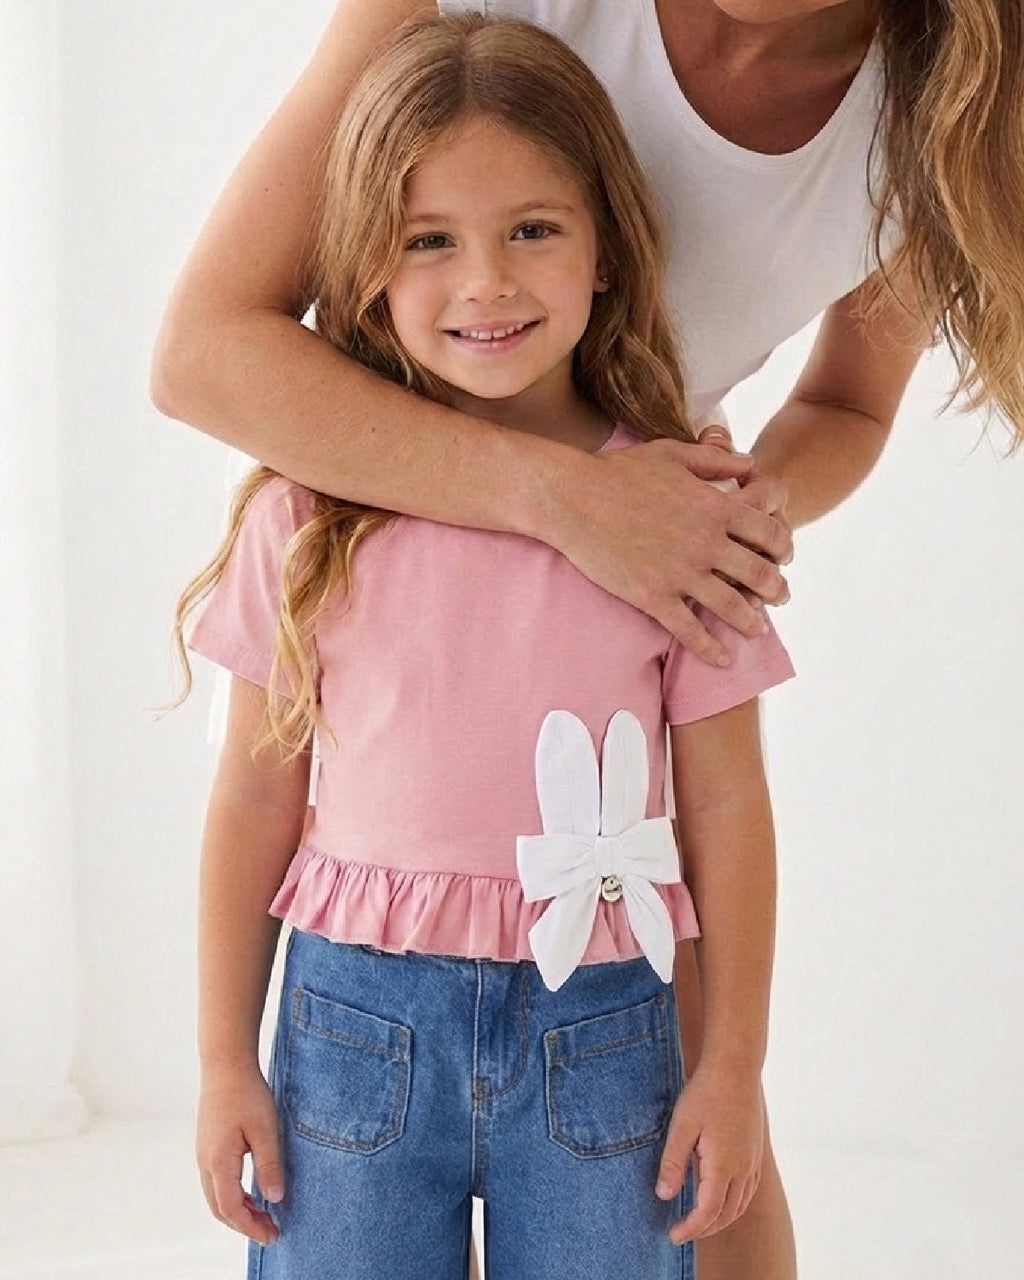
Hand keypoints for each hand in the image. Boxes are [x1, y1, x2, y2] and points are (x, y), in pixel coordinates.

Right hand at [197, 1063, 285, 1246]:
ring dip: (238, 1211)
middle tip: (271, 1231)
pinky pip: (216, 1182)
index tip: (273, 1235)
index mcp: (218, 1162)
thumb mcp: (265, 1129)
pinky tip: (251, 1192)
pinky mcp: (208, 1145)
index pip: (232, 1209)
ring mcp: (203, 1154)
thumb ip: (269, 1165)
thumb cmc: (246, 1093)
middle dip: (245, 1225)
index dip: (252, 1227)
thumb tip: (275, 1199)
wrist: (225, 1065)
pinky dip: (233, 1195)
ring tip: (264, 1215)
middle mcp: (205, 1162)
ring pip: (216, 1196)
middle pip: (220, 1209)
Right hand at [548, 432, 790, 667]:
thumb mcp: (672, 453)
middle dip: (778, 589)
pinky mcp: (653, 597)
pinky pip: (690, 631)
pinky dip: (710, 649)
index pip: (769, 532)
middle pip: (760, 573)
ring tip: (758, 630)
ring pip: (732, 607)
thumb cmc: (619, 471)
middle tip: (781, 597)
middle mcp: (705, 543)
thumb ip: (715, 458)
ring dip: (752, 622)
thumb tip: (750, 463)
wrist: (572, 498)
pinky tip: (722, 660)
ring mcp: (680, 573)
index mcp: (713, 507)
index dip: (784, 545)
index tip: (784, 556)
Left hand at [654, 1065, 764, 1243]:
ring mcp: (753, 1160)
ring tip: (700, 1220)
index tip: (673, 1235)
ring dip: (721, 1218)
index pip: (708, 1212)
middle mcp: (743, 1168)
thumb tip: (664, 1196)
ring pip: (741, 1204)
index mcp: (723, 1166)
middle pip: (727, 1214)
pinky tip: (722, 1196)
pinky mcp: (756, 1150)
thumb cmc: (705, 1093)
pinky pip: (749, 1189)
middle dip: (705, 1228)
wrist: (736, 1067)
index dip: (691, 1228)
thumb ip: (672, 1163)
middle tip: (683, 1231)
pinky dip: (735, 1202)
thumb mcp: (681, 1126)